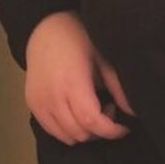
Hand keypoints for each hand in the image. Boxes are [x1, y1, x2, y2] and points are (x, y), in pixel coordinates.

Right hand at [24, 10, 134, 144]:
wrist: (45, 27)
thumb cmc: (78, 38)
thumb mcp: (103, 58)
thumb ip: (118, 87)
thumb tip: (133, 112)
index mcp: (72, 83)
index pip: (91, 121)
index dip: (110, 130)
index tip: (124, 127)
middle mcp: (52, 97)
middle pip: (79, 133)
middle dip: (100, 130)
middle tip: (109, 110)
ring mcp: (39, 102)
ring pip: (66, 136)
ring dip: (84, 132)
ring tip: (92, 110)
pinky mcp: (32, 104)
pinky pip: (52, 131)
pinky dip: (68, 130)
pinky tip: (76, 112)